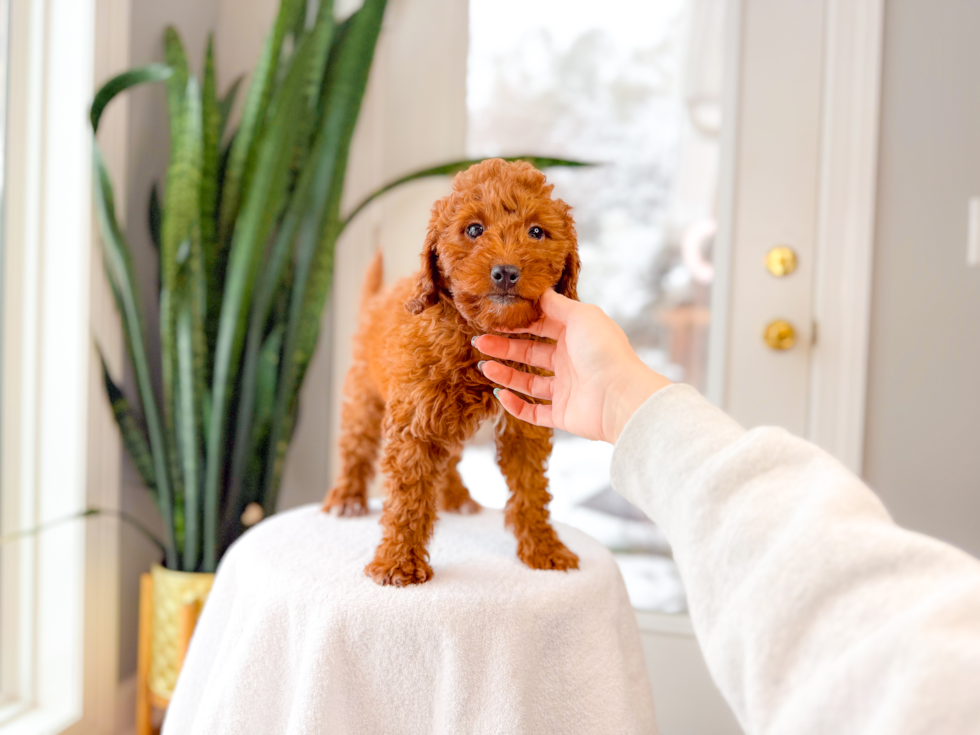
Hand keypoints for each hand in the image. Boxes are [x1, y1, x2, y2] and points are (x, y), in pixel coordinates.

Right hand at [474, 290, 670, 443]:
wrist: (620, 396)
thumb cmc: (604, 351)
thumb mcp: (581, 315)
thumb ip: (556, 304)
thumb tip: (537, 290)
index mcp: (576, 335)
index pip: (541, 325)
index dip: (518, 323)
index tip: (495, 319)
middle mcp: (570, 361)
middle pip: (530, 352)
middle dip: (504, 347)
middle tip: (480, 342)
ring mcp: (566, 388)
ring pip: (528, 381)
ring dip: (505, 374)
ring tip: (485, 367)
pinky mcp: (562, 414)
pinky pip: (534, 411)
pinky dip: (516, 405)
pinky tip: (501, 394)